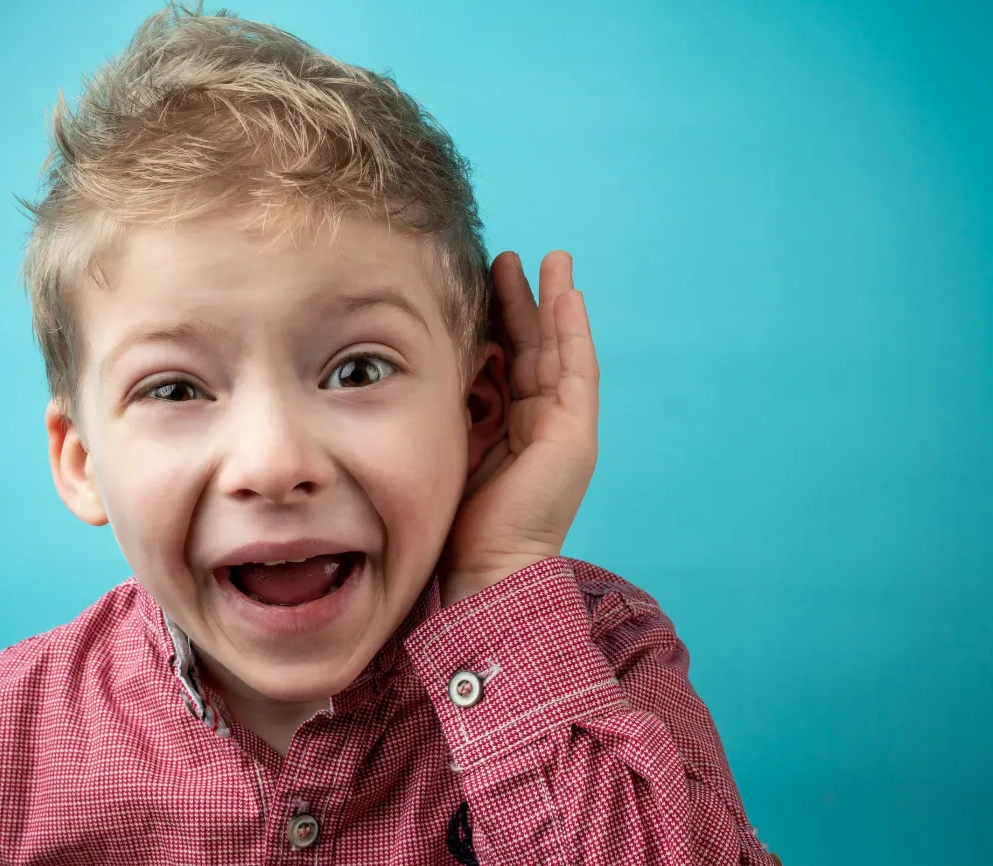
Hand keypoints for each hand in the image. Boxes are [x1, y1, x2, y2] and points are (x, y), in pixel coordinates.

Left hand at [439, 250, 599, 606]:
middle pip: (532, 349)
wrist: (480, 571)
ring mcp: (563, 429)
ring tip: (550, 260)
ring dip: (554, 303)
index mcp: (506, 429)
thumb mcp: (442, 445)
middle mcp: (538, 425)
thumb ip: (444, 407)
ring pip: (558, 352)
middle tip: (507, 256)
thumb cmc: (451, 521)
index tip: (476, 280)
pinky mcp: (576, 435)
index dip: (493, 320)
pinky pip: (578, 371)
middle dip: (523, 302)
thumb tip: (415, 363)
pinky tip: (567, 296)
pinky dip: (574, 332)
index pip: (503, 362)